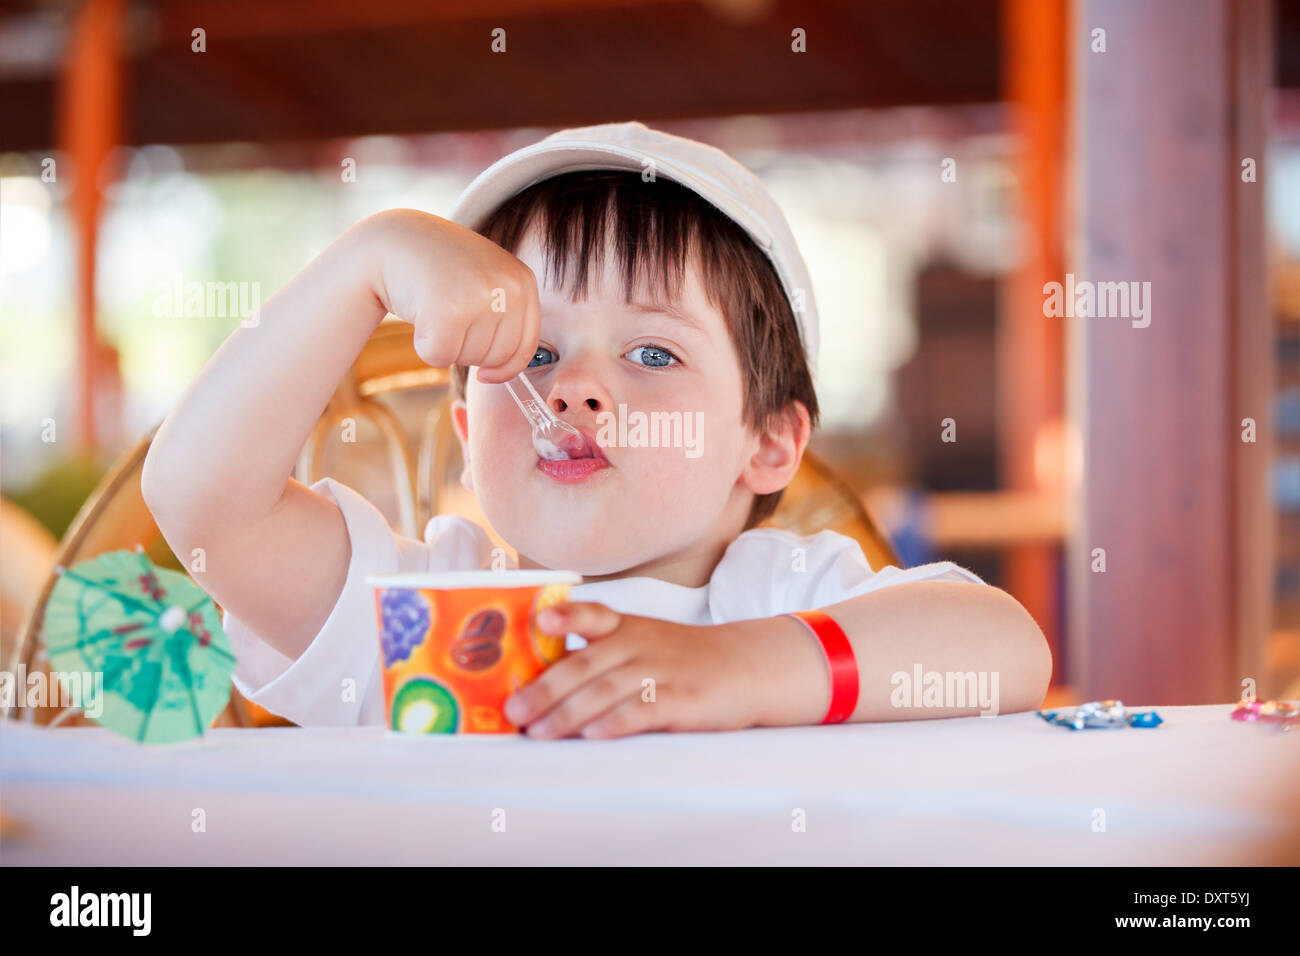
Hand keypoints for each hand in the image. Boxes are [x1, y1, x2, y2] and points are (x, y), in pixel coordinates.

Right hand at [361, 208, 539, 382]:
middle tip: (447, 317)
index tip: (485, 374)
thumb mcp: (485, 280)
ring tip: (434, 307)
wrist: (392, 240)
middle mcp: (508, 288)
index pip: (525, 346)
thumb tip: (507, 370)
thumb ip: (505, 315)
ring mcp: (479, 298)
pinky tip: (419, 313)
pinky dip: (424, 345)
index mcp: (522, 281)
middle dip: (468, 351)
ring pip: (468, 359)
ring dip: (445, 345)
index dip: (504, 369)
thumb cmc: (439, 267)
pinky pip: (439, 357)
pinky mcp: (448, 311)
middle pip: (496, 358)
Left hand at [503, 602, 759, 738]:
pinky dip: (615, 721)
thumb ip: (601, 653)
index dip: (568, 615)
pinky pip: (644, 710)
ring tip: (540, 732)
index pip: (594, 614)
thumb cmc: (683, 659)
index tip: (542, 618)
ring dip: (568, 713)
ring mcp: (663, 671)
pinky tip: (593, 735)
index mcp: (627, 627)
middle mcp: (641, 644)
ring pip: (607, 690)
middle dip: (546, 689)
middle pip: (586, 664)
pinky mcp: (683, 699)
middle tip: (514, 710)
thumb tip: (539, 686)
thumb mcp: (645, 641)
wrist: (747, 667)